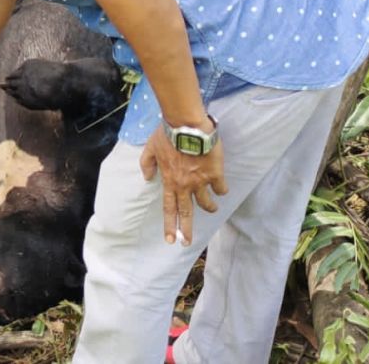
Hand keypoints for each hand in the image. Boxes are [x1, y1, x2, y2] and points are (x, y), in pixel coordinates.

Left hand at [140, 123, 227, 245]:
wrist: (186, 126)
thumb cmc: (167, 135)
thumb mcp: (150, 148)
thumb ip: (147, 164)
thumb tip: (148, 178)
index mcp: (169, 182)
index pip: (169, 208)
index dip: (169, 225)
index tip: (170, 239)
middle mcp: (184, 185)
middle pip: (186, 212)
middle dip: (186, 230)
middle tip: (187, 242)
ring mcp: (200, 181)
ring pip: (206, 202)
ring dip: (209, 207)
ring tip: (213, 209)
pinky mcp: (215, 174)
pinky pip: (221, 188)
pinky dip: (222, 190)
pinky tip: (222, 189)